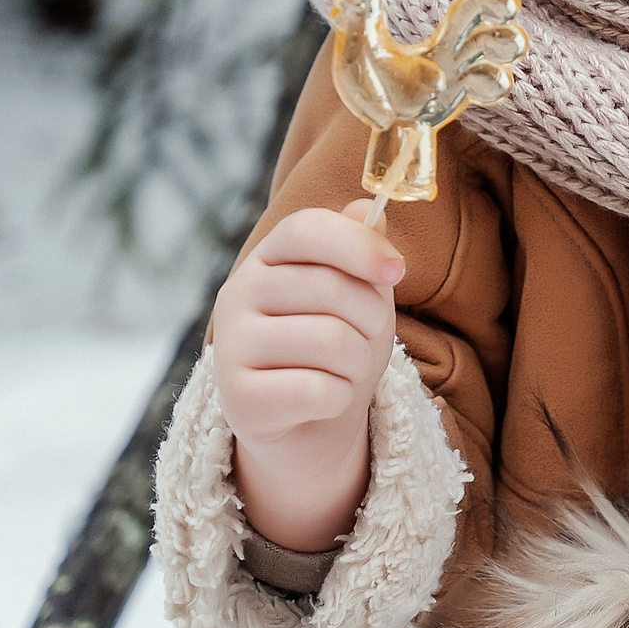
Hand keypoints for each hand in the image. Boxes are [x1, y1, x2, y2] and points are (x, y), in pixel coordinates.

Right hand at [213, 199, 400, 550]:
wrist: (309, 419)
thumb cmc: (340, 341)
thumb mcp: (361, 290)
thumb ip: (363, 247)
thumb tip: (369, 208)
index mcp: (267, 258)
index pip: (307, 228)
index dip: (358, 245)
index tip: (398, 272)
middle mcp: (237, 295)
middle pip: (331, 289)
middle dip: (372, 321)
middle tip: (367, 340)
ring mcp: (230, 348)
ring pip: (331, 342)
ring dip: (359, 362)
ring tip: (346, 370)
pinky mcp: (237, 400)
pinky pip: (318, 390)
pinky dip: (340, 397)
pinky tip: (326, 399)